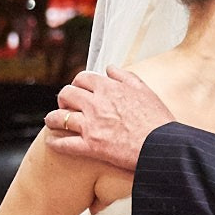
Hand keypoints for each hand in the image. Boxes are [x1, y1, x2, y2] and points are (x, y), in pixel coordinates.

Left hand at [45, 69, 173, 172]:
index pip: (83, 78)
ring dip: (53, 119)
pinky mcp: (90, 146)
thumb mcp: (145, 91)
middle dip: (63, 98)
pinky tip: (52, 142)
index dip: (77, 83)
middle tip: (66, 104)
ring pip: (59, 117)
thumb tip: (110, 68)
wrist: (162, 146)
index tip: (78, 89)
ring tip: (52, 121)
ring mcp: (91, 125)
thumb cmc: (158, 120)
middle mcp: (96, 104)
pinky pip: (64, 144)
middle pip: (66, 94)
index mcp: (109, 88)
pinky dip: (55, 143)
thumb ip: (125, 76)